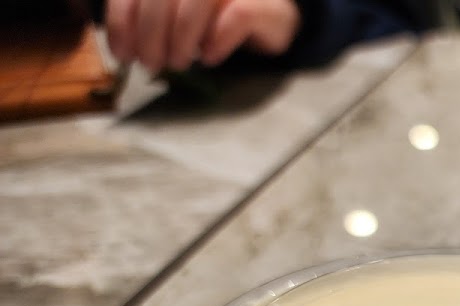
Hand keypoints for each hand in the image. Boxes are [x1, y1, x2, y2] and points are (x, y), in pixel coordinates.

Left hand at [106, 0, 301, 73]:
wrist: (267, 17)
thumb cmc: (212, 16)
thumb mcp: (168, 13)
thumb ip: (140, 17)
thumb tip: (111, 38)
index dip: (121, 22)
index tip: (123, 54)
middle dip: (150, 37)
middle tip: (152, 64)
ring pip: (196, 3)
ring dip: (181, 40)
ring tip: (180, 63)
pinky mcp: (262, 5)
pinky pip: (237, 17)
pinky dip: (217, 42)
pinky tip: (210, 57)